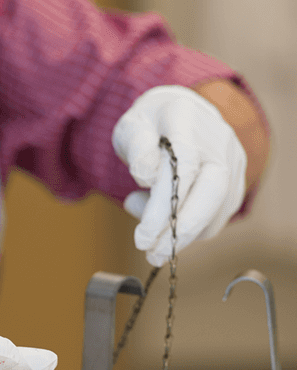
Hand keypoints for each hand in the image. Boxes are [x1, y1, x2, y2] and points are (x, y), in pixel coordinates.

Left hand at [112, 86, 246, 265]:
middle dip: (180, 231)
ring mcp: (233, 160)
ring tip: (152, 238)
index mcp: (186, 120)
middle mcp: (217, 141)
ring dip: (184, 235)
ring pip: (217, 209)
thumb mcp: (131, 127)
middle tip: (152, 254)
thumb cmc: (151, 126)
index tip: (143, 237)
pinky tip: (168, 224)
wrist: (182, 114)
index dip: (164, 208)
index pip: (183, 168)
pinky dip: (194, 230)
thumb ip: (136, 147)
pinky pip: (219, 215)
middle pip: (211, 192)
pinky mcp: (237, 180)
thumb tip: (145, 175)